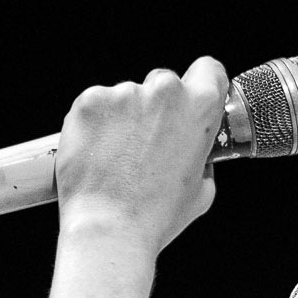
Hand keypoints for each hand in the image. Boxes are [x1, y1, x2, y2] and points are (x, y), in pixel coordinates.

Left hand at [54, 58, 227, 254]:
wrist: (108, 227)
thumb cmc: (155, 215)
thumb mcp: (201, 191)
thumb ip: (203, 160)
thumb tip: (195, 155)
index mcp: (199, 107)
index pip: (208, 70)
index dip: (201, 85)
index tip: (191, 100)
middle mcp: (163, 91)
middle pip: (163, 83)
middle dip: (156, 108)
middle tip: (146, 145)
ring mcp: (123, 93)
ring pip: (126, 96)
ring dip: (123, 118)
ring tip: (117, 158)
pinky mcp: (89, 101)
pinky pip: (96, 105)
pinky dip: (96, 124)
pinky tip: (98, 153)